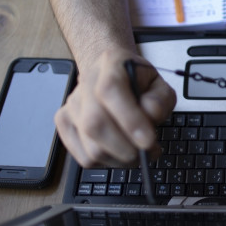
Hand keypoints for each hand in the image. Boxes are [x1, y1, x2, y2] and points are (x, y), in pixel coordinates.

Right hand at [54, 49, 175, 167]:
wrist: (112, 74)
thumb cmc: (137, 81)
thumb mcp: (159, 84)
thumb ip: (160, 99)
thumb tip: (150, 116)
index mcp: (111, 63)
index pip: (111, 91)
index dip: (130, 119)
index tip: (148, 141)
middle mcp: (86, 82)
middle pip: (95, 124)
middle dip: (127, 149)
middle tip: (149, 152)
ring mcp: (72, 104)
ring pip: (91, 147)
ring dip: (120, 159)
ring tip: (137, 152)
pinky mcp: (64, 124)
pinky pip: (84, 157)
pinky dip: (107, 162)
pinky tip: (119, 152)